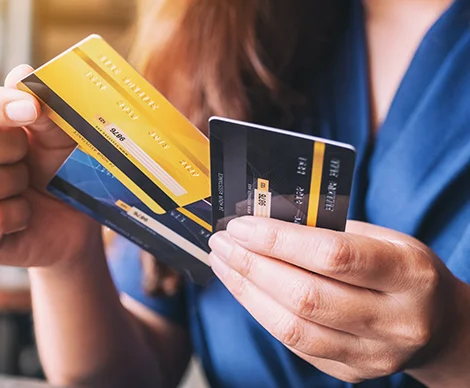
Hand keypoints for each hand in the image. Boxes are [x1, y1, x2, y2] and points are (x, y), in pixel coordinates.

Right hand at [0, 65, 100, 267]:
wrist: (72, 222)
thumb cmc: (58, 170)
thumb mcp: (59, 135)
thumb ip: (42, 106)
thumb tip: (21, 75)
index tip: (31, 110)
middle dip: (7, 148)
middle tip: (27, 157)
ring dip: (14, 184)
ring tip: (24, 188)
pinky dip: (18, 217)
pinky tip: (22, 216)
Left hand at [209, 217, 468, 383]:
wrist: (439, 325)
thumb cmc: (402, 270)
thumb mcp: (383, 238)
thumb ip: (329, 230)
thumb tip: (263, 219)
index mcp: (408, 275)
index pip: (333, 256)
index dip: (278, 240)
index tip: (241, 225)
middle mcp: (395, 321)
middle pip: (305, 296)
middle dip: (251, 265)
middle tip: (222, 242)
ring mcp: (373, 354)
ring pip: (292, 327)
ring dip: (246, 291)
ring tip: (224, 263)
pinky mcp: (350, 372)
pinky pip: (293, 343)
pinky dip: (262, 312)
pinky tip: (245, 288)